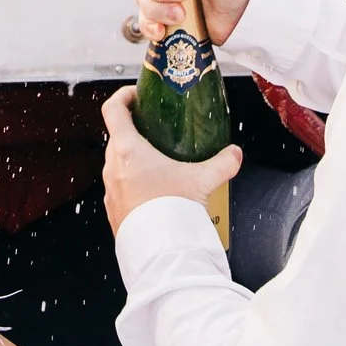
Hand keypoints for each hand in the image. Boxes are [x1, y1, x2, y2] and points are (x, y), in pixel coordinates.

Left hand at [100, 86, 241, 233]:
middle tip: (155, 130)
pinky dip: (133, 183)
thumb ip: (222, 163)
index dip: (122, 97)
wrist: (161, 250)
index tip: (136, 95)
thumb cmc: (173, 210)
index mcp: (128, 150)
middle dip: (134, 131)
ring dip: (133, 159)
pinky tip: (154, 192)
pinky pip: (120, 187)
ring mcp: (111, 190)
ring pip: (117, 163)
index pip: (113, 110)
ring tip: (158, 163)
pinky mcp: (114, 210)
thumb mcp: (202, 180)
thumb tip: (234, 153)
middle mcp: (113, 167)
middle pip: (117, 136)